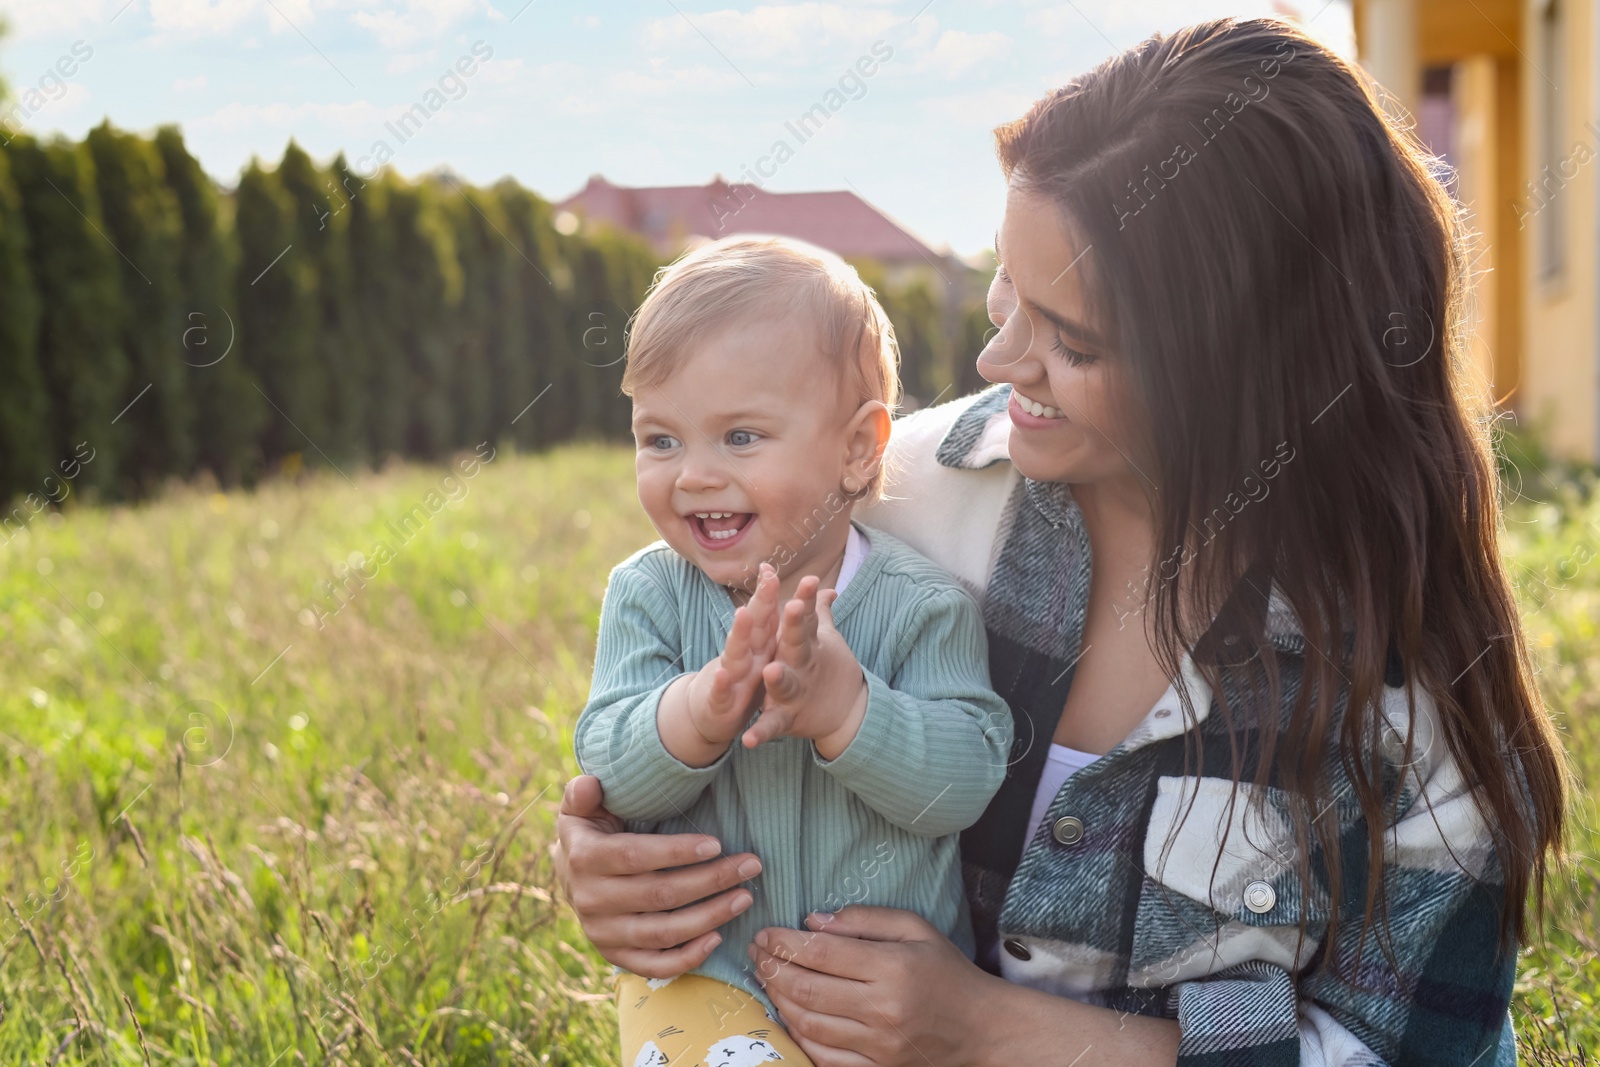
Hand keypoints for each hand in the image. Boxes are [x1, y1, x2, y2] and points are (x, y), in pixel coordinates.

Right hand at [551, 775, 763, 977]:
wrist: (568, 876)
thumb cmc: (589, 832)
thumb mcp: (580, 807)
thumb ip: (583, 793)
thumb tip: (592, 783)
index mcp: (585, 858)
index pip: (635, 856)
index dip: (677, 852)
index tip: (717, 844)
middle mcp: (591, 900)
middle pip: (660, 895)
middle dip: (711, 880)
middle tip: (750, 865)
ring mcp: (603, 933)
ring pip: (664, 932)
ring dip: (710, 917)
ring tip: (745, 897)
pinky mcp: (615, 955)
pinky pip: (654, 965)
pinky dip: (688, 958)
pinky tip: (718, 938)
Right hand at [689, 563, 781, 743]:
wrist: (710, 715)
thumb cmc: (741, 678)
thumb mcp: (759, 652)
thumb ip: (774, 621)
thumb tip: (802, 589)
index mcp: (757, 645)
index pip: (764, 614)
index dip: (769, 592)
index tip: (774, 567)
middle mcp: (743, 656)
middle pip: (753, 627)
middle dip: (761, 602)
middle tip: (770, 579)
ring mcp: (730, 678)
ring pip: (736, 653)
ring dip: (740, 635)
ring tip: (743, 614)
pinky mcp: (720, 704)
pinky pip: (722, 693)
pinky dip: (721, 686)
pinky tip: (722, 676)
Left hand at [741, 578, 867, 757]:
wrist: (846, 713)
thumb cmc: (826, 668)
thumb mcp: (824, 641)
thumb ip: (819, 614)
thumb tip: (827, 588)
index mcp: (809, 645)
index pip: (809, 617)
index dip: (808, 599)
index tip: (810, 580)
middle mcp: (803, 667)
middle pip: (799, 643)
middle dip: (796, 626)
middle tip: (793, 607)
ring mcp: (795, 694)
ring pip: (785, 684)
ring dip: (779, 679)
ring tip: (771, 671)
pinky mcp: (786, 719)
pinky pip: (772, 726)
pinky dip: (761, 733)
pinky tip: (748, 739)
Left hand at [750, 906, 1181, 1066]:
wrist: (982, 1029)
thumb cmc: (947, 972)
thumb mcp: (916, 929)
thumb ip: (865, 918)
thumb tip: (813, 922)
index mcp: (893, 968)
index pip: (822, 954)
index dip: (785, 942)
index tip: (765, 933)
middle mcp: (883, 1009)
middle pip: (807, 989)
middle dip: (773, 968)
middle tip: (756, 953)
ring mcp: (878, 1046)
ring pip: (808, 1024)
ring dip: (778, 1000)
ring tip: (767, 978)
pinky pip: (822, 1055)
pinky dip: (798, 1034)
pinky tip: (788, 1013)